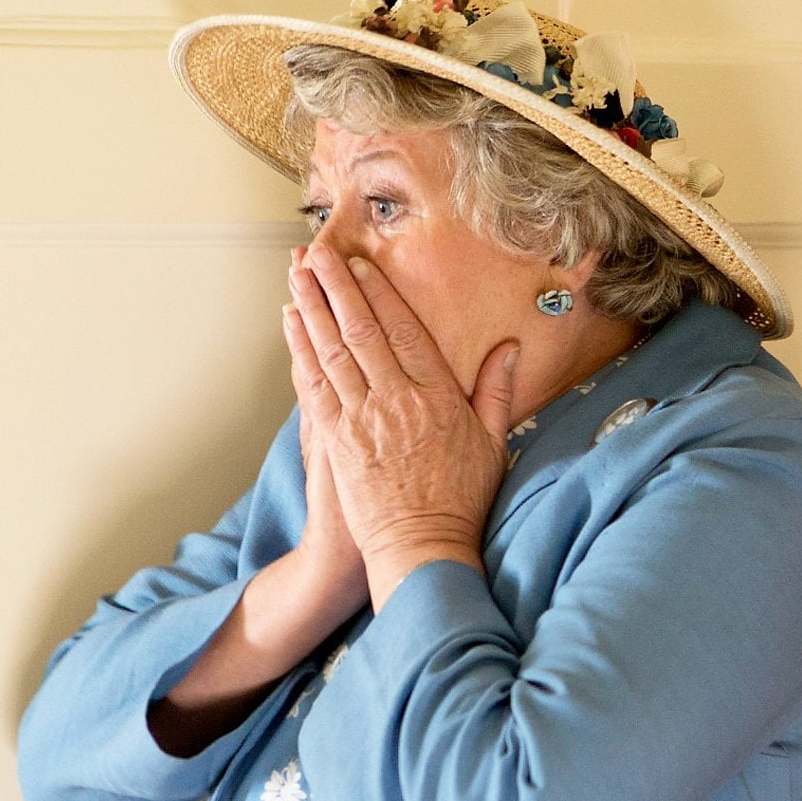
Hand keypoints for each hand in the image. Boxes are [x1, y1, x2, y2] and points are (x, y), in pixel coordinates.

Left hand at [283, 243, 518, 606]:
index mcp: (439, 397)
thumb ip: (498, 391)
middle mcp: (399, 400)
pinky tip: (292, 324)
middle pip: (362, 330)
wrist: (421, 548)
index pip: (405, 331)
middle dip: (337, 287)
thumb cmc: (461, 499)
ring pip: (333, 350)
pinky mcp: (337, 440)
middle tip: (318, 252)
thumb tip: (509, 348)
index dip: (381, 294)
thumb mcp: (494, 443)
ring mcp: (364, 419)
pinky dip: (301, 349)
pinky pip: (315, 384)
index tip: (362, 265)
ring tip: (297, 274)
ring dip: (312, 308)